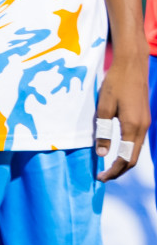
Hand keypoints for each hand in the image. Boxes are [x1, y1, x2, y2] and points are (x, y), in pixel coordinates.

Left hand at [95, 57, 148, 180]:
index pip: (125, 159)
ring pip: (136, 150)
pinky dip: (127, 150)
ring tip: (108, 166)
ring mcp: (145, 123)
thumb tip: (101, 154)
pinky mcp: (143, 118)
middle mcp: (142, 128)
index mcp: (132, 127)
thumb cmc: (115, 83)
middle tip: (103, 177)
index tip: (100, 178)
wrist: (132, 66)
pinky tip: (116, 149)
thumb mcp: (104, 106)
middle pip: (133, 158)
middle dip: (119, 170)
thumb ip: (103, 130)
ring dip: (124, 161)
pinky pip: (136, 140)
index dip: (113, 171)